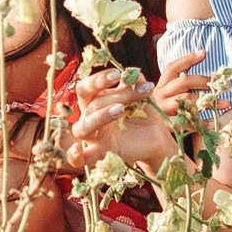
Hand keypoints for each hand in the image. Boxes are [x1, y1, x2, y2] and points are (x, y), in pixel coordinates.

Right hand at [67, 52, 197, 166]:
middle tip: (130, 90)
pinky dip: (75, 156)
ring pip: (83, 127)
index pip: (86, 87)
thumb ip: (135, 83)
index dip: (98, 79)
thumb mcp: (143, 95)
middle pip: (89, 104)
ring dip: (100, 116)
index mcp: (96, 100)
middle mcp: (90, 116)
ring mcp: (95, 135)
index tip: (118, 74)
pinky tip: (76, 150)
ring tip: (121, 109)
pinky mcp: (102, 152)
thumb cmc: (144, 113)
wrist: (157, 136)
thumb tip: (131, 73)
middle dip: (111, 95)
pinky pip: (82, 158)